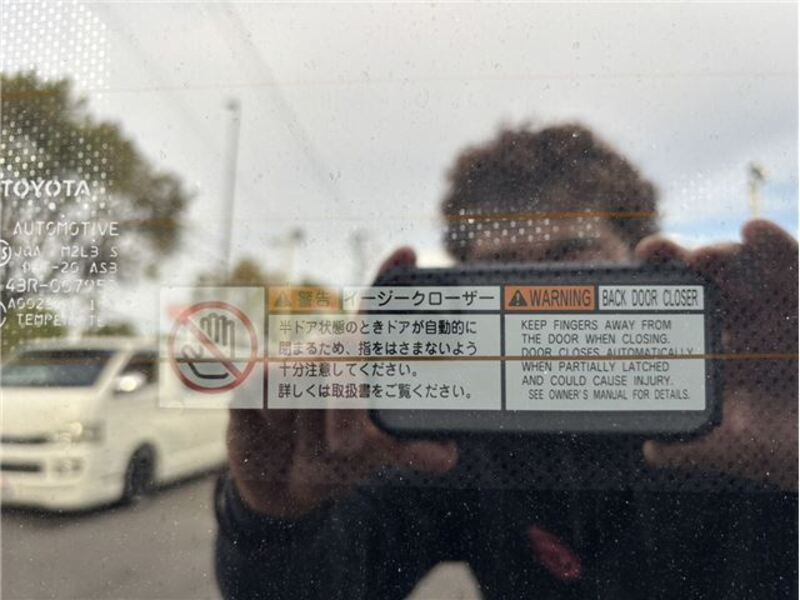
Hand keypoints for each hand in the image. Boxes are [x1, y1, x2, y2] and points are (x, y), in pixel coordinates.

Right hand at [227, 248, 458, 517]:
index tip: (408, 252)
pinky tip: (277, 429)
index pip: (374, 314)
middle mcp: (324, 353)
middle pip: (340, 346)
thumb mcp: (374, 454)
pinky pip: (265, 387)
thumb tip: (447, 455)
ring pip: (302, 369)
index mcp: (358, 363)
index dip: (389, 278)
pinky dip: (275, 416)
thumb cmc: (333, 457)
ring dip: (310, 418)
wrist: (283, 487)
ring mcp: (287, 363)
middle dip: (347, 398)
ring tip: (313, 443)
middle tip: (347, 443)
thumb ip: (406, 448)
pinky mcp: (251, 380)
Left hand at [636, 220, 797, 489]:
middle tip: (654, 252)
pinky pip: (793, 262)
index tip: (627, 278)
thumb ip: (696, 450)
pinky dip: (775, 244)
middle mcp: (744, 321)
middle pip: (704, 277)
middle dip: (677, 258)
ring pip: (744, 263)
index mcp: (718, 349)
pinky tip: (754, 229)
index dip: (651, 287)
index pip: (677, 309)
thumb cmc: (796, 450)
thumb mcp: (744, 453)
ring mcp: (780, 305)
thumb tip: (652, 448)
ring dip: (720, 251)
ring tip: (701, 256)